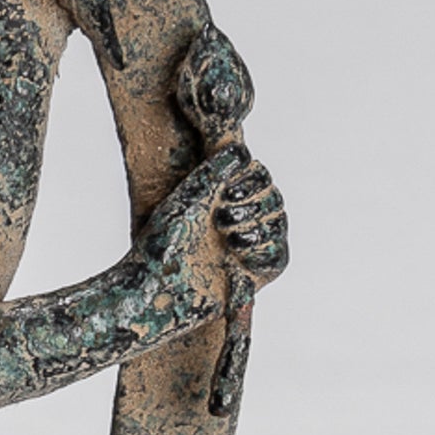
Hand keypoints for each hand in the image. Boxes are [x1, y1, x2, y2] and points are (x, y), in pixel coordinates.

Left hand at [137, 145, 288, 312]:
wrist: (156, 286)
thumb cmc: (162, 242)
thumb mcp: (188, 197)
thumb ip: (214, 171)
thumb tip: (240, 148)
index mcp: (221, 198)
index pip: (257, 174)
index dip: (249, 177)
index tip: (226, 190)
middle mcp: (238, 220)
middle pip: (273, 196)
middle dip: (251, 202)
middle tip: (221, 216)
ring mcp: (249, 246)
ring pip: (278, 222)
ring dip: (253, 225)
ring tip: (224, 236)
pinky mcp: (257, 273)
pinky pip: (279, 254)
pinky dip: (260, 249)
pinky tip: (236, 253)